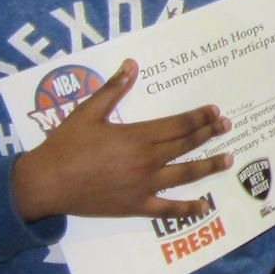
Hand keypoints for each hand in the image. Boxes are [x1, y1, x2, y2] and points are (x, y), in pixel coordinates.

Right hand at [9, 59, 232, 222]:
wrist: (46, 183)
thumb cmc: (65, 145)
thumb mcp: (88, 112)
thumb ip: (113, 89)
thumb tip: (131, 64)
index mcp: (138, 136)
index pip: (178, 124)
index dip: (198, 117)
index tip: (215, 111)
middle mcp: (147, 160)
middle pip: (186, 145)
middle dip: (209, 134)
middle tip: (227, 126)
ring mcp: (144, 185)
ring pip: (185, 174)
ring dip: (209, 166)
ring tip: (228, 158)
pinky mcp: (136, 205)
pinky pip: (168, 209)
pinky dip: (187, 208)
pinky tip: (204, 205)